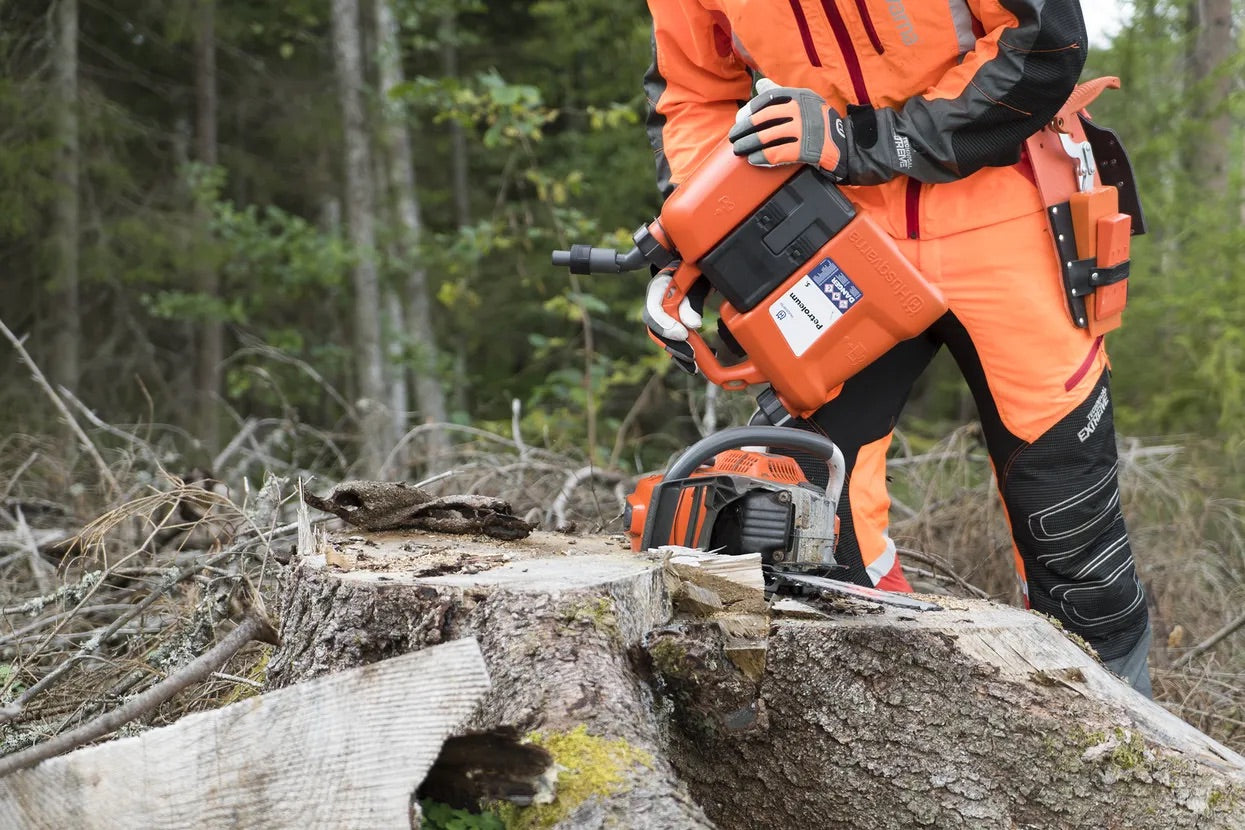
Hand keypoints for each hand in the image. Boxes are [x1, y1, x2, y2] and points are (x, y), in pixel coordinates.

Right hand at [643, 264, 707, 374]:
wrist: (693, 268)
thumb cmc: (694, 271)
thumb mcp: (696, 280)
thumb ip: (692, 300)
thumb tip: (693, 324)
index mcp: (657, 288)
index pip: (653, 310)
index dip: (666, 325)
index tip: (683, 334)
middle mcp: (655, 305)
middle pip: (656, 331)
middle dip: (673, 346)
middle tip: (691, 355)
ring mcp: (661, 316)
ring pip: (663, 340)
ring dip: (679, 354)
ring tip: (695, 365)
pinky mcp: (670, 325)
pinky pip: (673, 343)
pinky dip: (684, 354)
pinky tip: (696, 363)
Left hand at [728, 78, 846, 176]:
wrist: (845, 145)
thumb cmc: (821, 122)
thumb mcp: (806, 101)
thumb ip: (783, 93)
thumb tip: (760, 83)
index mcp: (800, 96)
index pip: (768, 98)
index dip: (751, 108)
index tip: (740, 117)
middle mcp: (801, 110)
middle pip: (763, 118)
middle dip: (744, 128)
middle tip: (734, 137)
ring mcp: (803, 130)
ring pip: (766, 137)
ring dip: (748, 144)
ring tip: (739, 150)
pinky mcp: (804, 150)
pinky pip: (776, 153)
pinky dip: (761, 157)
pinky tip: (753, 159)